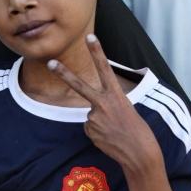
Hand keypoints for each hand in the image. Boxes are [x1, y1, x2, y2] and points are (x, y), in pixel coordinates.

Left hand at [46, 34, 158, 168]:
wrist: (140, 154)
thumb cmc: (138, 131)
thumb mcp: (127, 110)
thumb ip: (107, 105)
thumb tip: (92, 112)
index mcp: (116, 95)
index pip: (105, 69)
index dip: (97, 51)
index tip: (90, 36)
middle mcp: (103, 103)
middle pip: (79, 85)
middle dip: (63, 73)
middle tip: (50, 62)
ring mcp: (94, 117)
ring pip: (91, 115)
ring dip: (101, 122)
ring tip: (115, 131)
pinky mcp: (89, 130)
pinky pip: (90, 128)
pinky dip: (98, 132)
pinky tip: (110, 138)